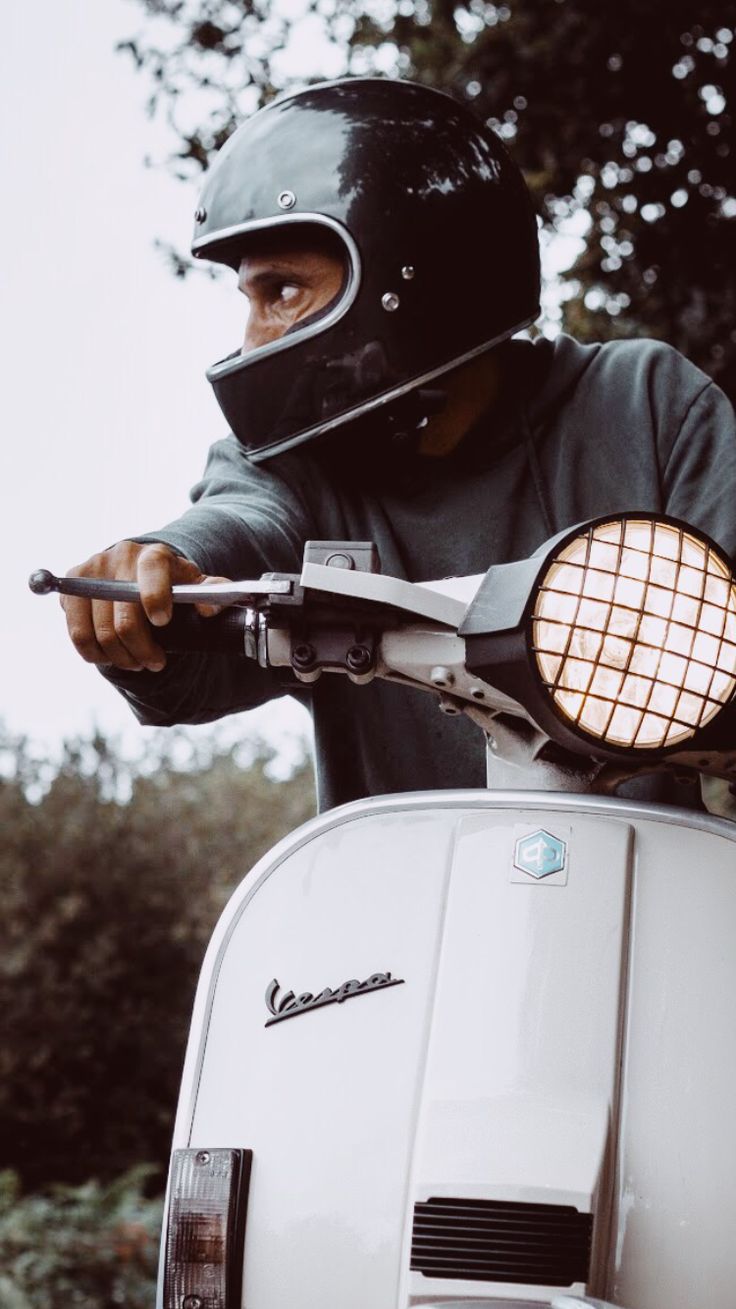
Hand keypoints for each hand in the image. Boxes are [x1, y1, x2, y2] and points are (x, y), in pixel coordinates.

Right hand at [61, 541, 229, 671]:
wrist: (136, 574)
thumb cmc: (172, 585)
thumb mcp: (196, 586)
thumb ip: (215, 593)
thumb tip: (209, 610)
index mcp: (155, 555)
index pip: (152, 570)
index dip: (156, 597)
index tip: (162, 622)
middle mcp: (121, 556)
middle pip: (126, 617)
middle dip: (142, 650)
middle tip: (155, 663)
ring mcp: (92, 570)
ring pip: (101, 632)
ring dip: (121, 658)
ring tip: (135, 662)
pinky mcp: (72, 586)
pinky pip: (77, 633)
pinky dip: (94, 653)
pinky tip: (109, 656)